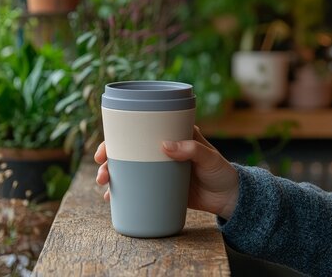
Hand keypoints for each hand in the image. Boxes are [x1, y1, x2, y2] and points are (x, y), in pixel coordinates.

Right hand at [94, 126, 238, 219]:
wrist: (230, 198)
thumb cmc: (222, 171)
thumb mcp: (209, 157)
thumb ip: (191, 149)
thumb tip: (165, 146)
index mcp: (171, 135)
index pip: (139, 131)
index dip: (117, 137)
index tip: (105, 148)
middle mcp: (161, 150)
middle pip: (128, 151)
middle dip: (109, 160)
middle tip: (101, 171)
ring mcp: (159, 169)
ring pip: (129, 170)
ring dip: (113, 176)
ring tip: (105, 188)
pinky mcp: (162, 187)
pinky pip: (138, 188)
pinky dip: (125, 192)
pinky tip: (112, 199)